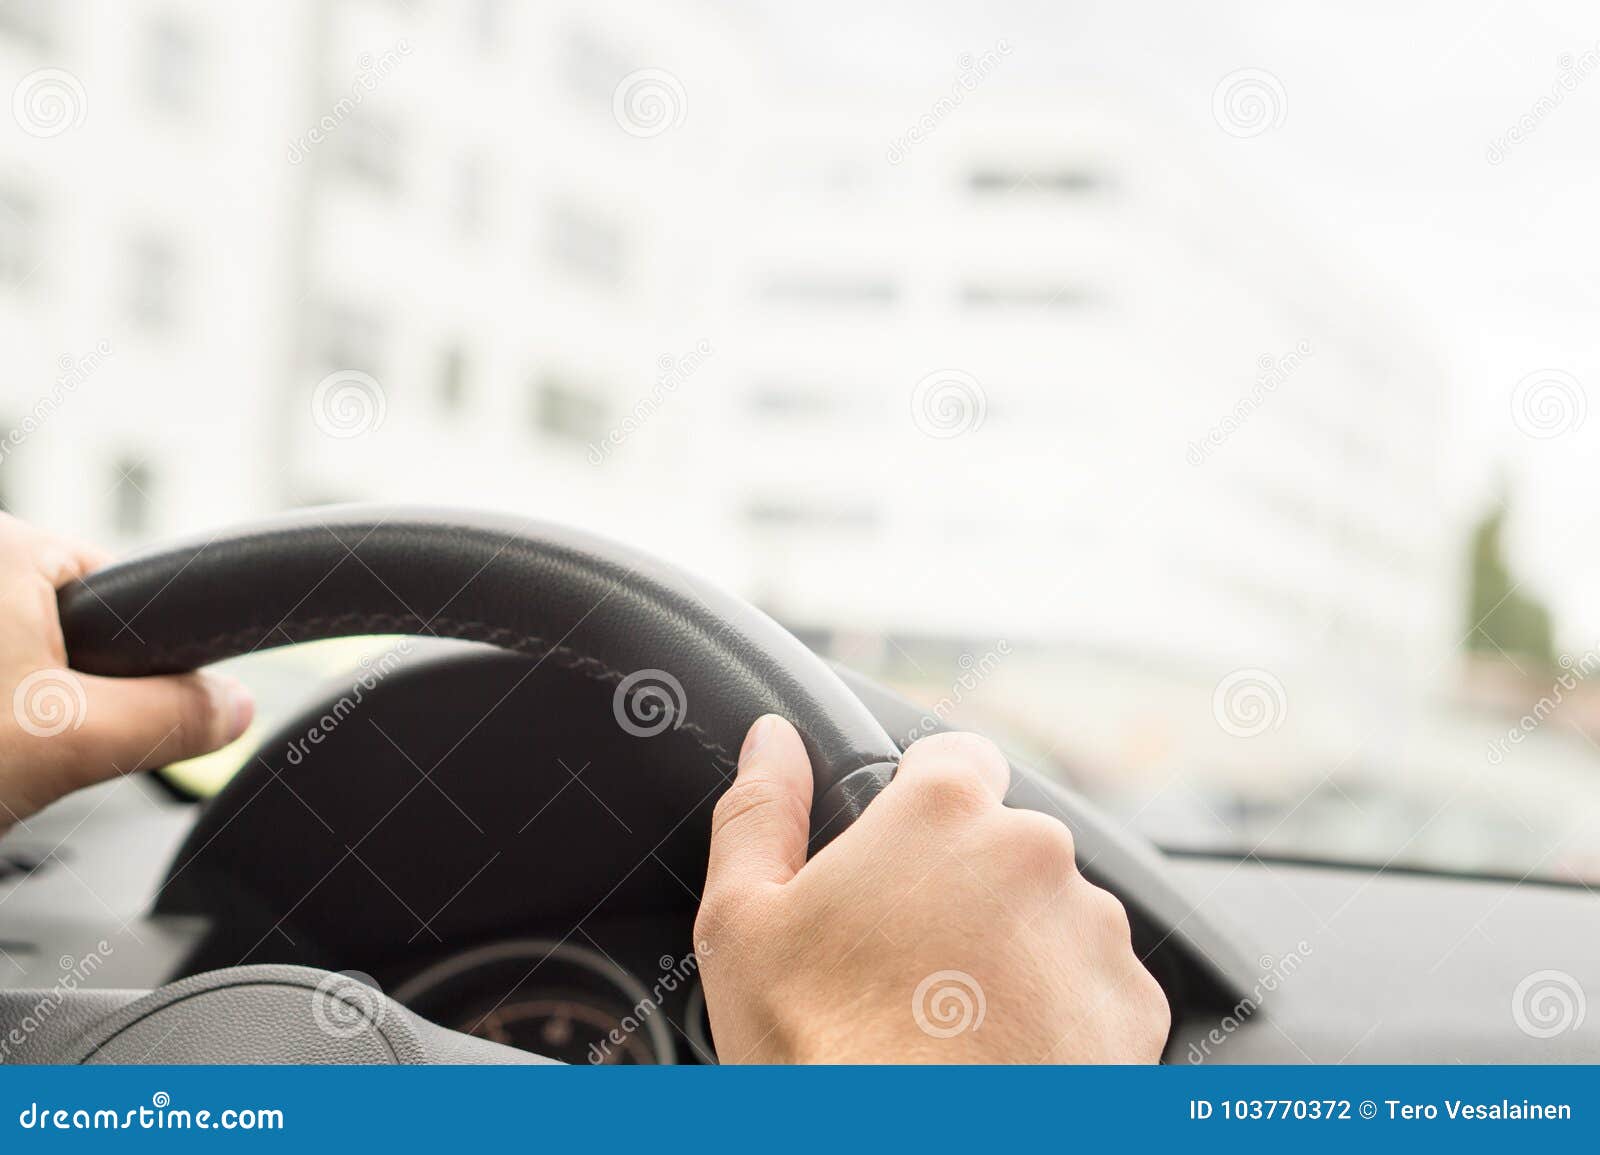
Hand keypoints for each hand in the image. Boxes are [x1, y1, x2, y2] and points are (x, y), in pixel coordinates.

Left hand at [0, 514, 252, 834]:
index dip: (129, 659)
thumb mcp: (67, 741)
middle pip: (65, 624)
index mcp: (8, 541)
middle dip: (59, 690)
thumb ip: (171, 717)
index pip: (121, 589)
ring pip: (20, 658)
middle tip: (25, 744)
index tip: (97, 712)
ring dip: (14, 710)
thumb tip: (238, 706)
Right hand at [695, 716, 1169, 1062]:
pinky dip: (1061, 1012)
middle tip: (910, 963)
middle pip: (1005, 844)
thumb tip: (772, 741)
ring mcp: (1094, 929)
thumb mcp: (743, 924)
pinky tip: (1003, 1054)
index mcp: (942, 811)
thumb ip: (760, 810)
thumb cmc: (821, 1056)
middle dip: (966, 888)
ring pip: (1053, 913)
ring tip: (956, 1021)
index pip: (955, 755)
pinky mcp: (1133, 1005)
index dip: (921, 803)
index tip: (899, 858)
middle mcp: (1035, 851)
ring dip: (1017, 948)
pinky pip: (1096, 986)